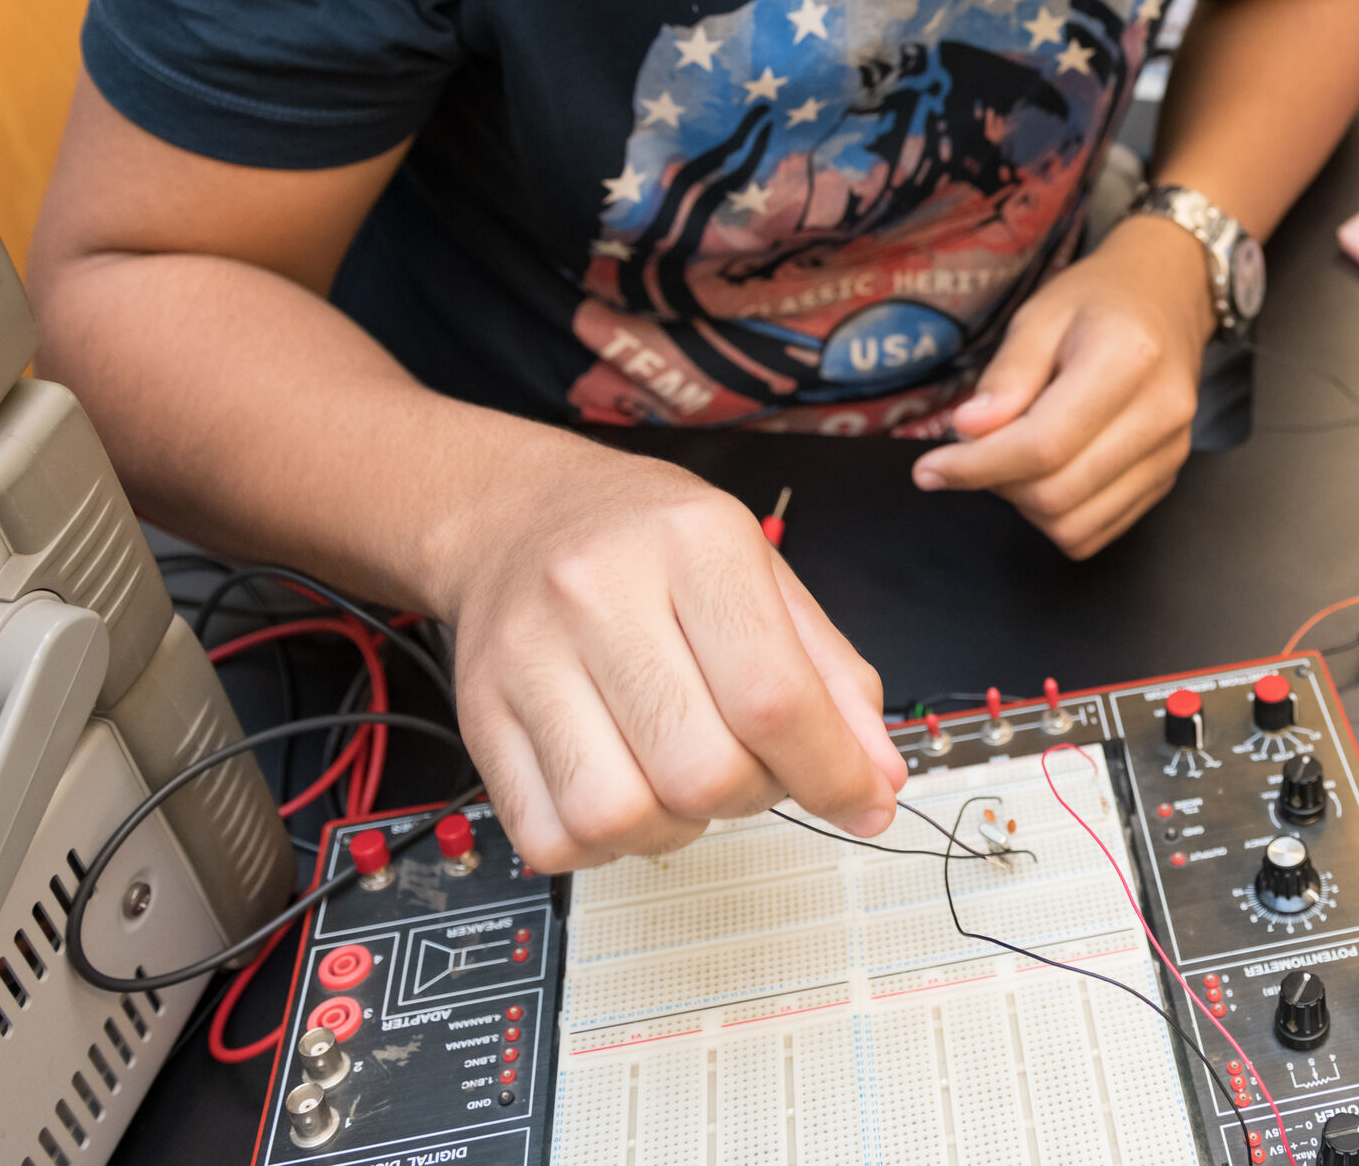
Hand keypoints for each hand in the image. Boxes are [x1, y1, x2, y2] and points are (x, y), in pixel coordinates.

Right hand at [425, 452, 905, 872]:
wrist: (519, 515)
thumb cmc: (651, 544)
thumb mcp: (763, 574)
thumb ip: (832, 676)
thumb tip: (879, 779)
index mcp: (692, 542)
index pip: (773, 697)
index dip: (831, 773)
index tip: (860, 803)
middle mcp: (598, 591)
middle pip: (702, 770)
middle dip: (755, 796)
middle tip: (755, 765)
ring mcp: (527, 657)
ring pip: (621, 817)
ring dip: (677, 827)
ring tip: (683, 776)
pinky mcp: (479, 715)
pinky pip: (552, 839)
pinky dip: (605, 843)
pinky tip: (625, 786)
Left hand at [911, 215, 1216, 556]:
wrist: (1165, 298)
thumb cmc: (1097, 301)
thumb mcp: (1039, 315)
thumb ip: (1006, 377)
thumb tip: (970, 433)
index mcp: (1127, 360)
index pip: (1042, 445)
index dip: (976, 467)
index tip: (929, 470)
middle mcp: (1160, 414)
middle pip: (1057, 493)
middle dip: (996, 484)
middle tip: (975, 450)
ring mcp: (1170, 452)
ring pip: (1075, 525)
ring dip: (1025, 504)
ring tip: (1014, 455)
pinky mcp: (1166, 477)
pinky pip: (1097, 530)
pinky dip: (1056, 516)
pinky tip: (1045, 471)